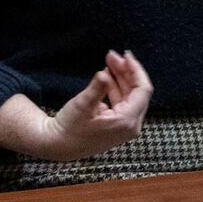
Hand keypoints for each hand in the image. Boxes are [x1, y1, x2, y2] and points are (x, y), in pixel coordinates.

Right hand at [36, 49, 154, 160]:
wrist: (59, 146)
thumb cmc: (70, 128)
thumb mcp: (82, 106)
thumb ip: (97, 88)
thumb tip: (105, 74)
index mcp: (126, 121)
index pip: (143, 90)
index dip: (136, 70)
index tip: (125, 55)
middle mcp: (131, 125)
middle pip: (138, 92)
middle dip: (126, 71)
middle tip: (111, 55)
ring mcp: (125, 127)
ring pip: (130, 96)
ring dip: (121, 78)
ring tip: (109, 62)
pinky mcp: (118, 126)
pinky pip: (123, 103)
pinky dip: (117, 88)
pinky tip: (107, 77)